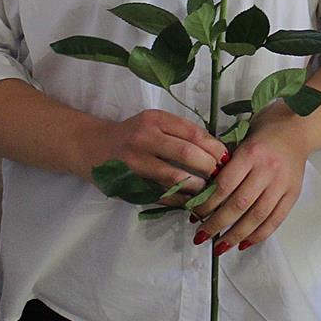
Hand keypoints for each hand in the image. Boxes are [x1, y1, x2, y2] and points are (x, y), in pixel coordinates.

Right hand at [95, 109, 227, 200]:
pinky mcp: (129, 183)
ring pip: (174, 177)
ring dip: (197, 186)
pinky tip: (191, 201)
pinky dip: (179, 200)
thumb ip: (180, 133)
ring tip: (209, 190)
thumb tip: (217, 150)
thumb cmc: (132, 134)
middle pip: (186, 153)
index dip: (214, 147)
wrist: (93, 146)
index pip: (193, 132)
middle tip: (223, 176)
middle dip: (210, 167)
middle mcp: (144, 138)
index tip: (228, 157)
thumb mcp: (154, 123)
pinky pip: (161, 194)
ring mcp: (135, 162)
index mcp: (155, 119)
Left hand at [190, 123, 308, 254]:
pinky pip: (276, 219)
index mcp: (251, 153)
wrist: (297, 127)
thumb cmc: (264, 131)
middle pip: (239, 204)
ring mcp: (283, 183)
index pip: (224, 185)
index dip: (207, 204)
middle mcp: (268, 169)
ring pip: (257, 216)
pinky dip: (259, 235)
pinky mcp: (293, 193)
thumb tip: (204, 192)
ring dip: (236, 235)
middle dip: (217, 224)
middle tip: (201, 235)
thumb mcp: (241, 138)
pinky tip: (244, 243)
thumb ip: (226, 164)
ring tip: (220, 246)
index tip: (194, 214)